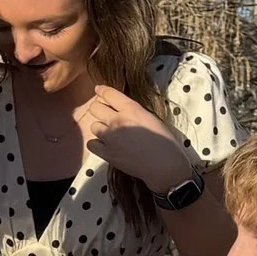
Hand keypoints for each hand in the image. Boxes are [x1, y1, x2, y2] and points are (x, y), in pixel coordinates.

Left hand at [72, 86, 191, 194]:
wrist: (164, 165)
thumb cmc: (165, 141)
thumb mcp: (151, 118)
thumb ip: (134, 112)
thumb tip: (122, 111)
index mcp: (131, 109)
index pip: (109, 94)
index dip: (102, 90)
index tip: (98, 90)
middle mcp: (117, 120)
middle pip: (95, 108)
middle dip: (99, 109)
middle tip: (104, 114)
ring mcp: (110, 137)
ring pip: (94, 126)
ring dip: (100, 128)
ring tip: (109, 133)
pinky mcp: (107, 153)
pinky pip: (92, 144)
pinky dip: (97, 144)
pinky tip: (105, 146)